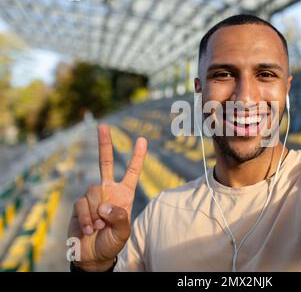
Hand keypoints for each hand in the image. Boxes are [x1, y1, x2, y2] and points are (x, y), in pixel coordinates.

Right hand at [68, 124, 146, 270]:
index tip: (141, 140)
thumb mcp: (123, 232)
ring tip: (99, 226)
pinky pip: (82, 204)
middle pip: (104, 162)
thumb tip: (105, 205)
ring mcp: (93, 196)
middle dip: (104, 144)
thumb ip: (119, 218)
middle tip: (103, 126)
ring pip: (93, 191)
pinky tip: (89, 229)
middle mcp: (108, 190)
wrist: (93, 255)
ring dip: (97, 212)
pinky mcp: (79, 205)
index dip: (137, 156)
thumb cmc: (112, 242)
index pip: (132, 172)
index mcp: (124, 194)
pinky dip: (87, 218)